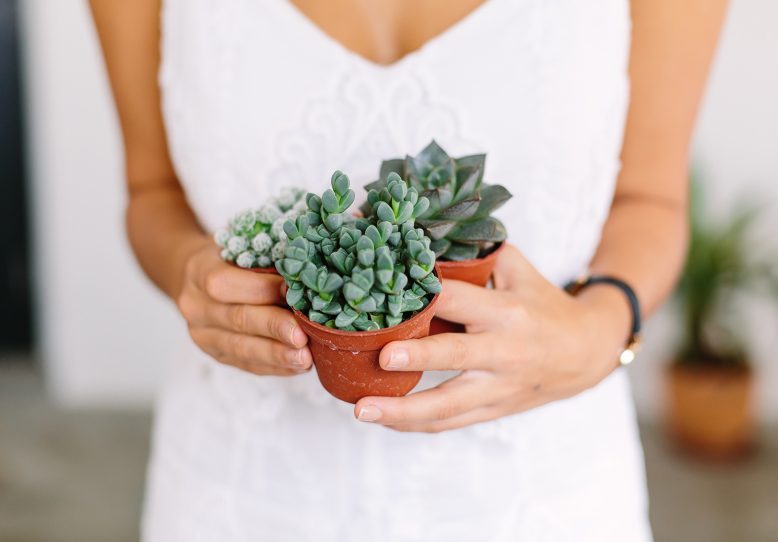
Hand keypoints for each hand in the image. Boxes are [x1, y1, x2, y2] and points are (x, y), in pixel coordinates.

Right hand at [176, 239, 311, 374]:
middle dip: (274, 328)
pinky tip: (296, 366)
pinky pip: (246, 364)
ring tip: (304, 358)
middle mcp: (196, 306)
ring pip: (241, 348)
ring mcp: (203, 334)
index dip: (262, 289)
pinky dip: (274, 366)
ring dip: (276, 355)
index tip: (294, 291)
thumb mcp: (241, 247)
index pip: (227, 283)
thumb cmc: (229, 258)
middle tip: (302, 336)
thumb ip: (266, 260)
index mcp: (200, 270)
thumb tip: (307, 276)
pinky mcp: (216, 354)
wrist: (194, 279)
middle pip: (237, 319)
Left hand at [353, 244, 631, 431]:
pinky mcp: (494, 409)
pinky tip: (385, 421)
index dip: (428, 294)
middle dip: (418, 358)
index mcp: (506, 311)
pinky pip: (451, 423)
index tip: (391, 293)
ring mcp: (498, 386)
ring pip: (448, 405)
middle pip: (456, 356)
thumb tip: (429, 236)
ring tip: (362, 410)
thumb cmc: (545, 306)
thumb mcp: (519, 271)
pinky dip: (416, 425)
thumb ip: (479, 255)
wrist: (587, 352)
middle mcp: (503, 351)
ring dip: (403, 411)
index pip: (461, 299)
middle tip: (381, 357)